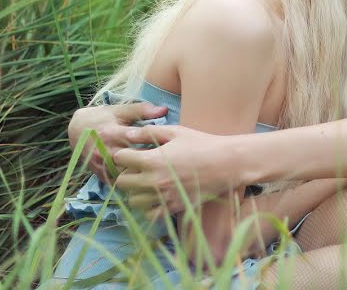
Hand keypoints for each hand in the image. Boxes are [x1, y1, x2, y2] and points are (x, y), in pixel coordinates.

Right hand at [67, 102, 167, 181]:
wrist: (77, 129)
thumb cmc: (102, 118)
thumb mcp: (120, 110)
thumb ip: (141, 110)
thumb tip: (164, 109)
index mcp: (111, 133)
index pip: (136, 141)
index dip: (154, 145)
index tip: (169, 148)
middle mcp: (104, 151)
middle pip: (131, 162)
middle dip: (149, 163)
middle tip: (168, 165)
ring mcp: (100, 165)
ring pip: (125, 175)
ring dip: (141, 175)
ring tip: (158, 174)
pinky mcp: (99, 174)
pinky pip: (117, 183)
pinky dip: (131, 183)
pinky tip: (145, 182)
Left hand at [113, 125, 240, 217]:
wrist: (226, 163)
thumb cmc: (202, 143)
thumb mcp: (175, 132)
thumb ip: (148, 132)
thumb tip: (127, 133)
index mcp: (152, 160)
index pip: (120, 159)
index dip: (123, 154)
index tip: (131, 152)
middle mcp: (154, 181)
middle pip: (121, 182)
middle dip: (125, 173)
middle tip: (137, 168)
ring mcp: (163, 196)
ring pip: (132, 200)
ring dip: (135, 191)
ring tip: (146, 182)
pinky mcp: (174, 207)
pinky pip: (150, 214)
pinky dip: (149, 207)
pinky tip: (157, 196)